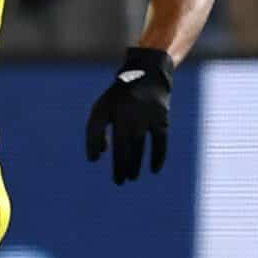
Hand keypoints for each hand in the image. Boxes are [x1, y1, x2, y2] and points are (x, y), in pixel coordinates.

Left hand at [86, 48, 172, 184]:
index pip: (102, 132)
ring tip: (132, 178)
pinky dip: (159, 156)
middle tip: (119, 182)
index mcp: (112, 109)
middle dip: (121, 165)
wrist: (147, 75)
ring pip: (141, 144)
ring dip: (136, 163)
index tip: (95, 162)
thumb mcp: (102, 109)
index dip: (98, 148)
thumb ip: (94, 131)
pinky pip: (161, 140)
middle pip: (124, 144)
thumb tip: (96, 157)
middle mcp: (130, 112)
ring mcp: (147, 114)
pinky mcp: (162, 117)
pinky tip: (154, 169)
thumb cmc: (118, 100)